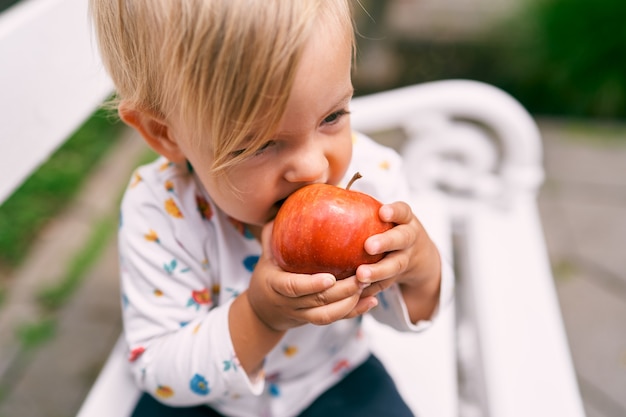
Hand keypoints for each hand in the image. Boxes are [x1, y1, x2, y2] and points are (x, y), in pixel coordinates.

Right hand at [246, 223, 376, 331]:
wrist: (262, 311)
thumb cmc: (267, 273)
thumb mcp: (266, 253)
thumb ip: (274, 232)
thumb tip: (288, 203)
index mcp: (276, 285)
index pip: (293, 287)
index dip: (312, 284)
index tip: (330, 278)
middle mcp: (290, 303)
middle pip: (319, 302)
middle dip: (343, 291)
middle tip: (363, 275)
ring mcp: (303, 314)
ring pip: (329, 315)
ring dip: (352, 303)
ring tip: (370, 285)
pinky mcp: (315, 320)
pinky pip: (336, 319)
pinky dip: (355, 311)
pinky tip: (373, 300)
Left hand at [356, 201, 441, 321]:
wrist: (418, 256)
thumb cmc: (388, 228)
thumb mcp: (385, 216)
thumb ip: (362, 207)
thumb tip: (318, 193)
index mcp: (404, 220)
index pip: (403, 211)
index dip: (394, 211)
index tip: (382, 212)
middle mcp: (409, 238)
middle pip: (401, 239)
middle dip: (386, 242)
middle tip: (368, 246)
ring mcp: (406, 258)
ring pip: (395, 265)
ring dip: (378, 272)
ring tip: (360, 276)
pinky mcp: (398, 277)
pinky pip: (386, 284)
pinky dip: (372, 289)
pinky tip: (356, 293)